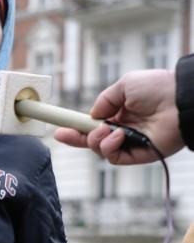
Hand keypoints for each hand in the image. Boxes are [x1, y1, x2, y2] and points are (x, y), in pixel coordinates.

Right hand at [53, 69, 182, 164]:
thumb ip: (105, 100)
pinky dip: (110, 147)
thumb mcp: (125, 84)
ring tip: (106, 129)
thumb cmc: (158, 88)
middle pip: (92, 140)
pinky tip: (117, 135)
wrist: (181, 100)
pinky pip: (114, 157)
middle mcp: (123, 129)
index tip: (61, 128)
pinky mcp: (138, 155)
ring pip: (100, 149)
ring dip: (96, 141)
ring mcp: (130, 143)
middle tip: (63, 135)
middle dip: (76, 139)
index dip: (76, 127)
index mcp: (120, 113)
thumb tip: (92, 115)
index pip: (93, 124)